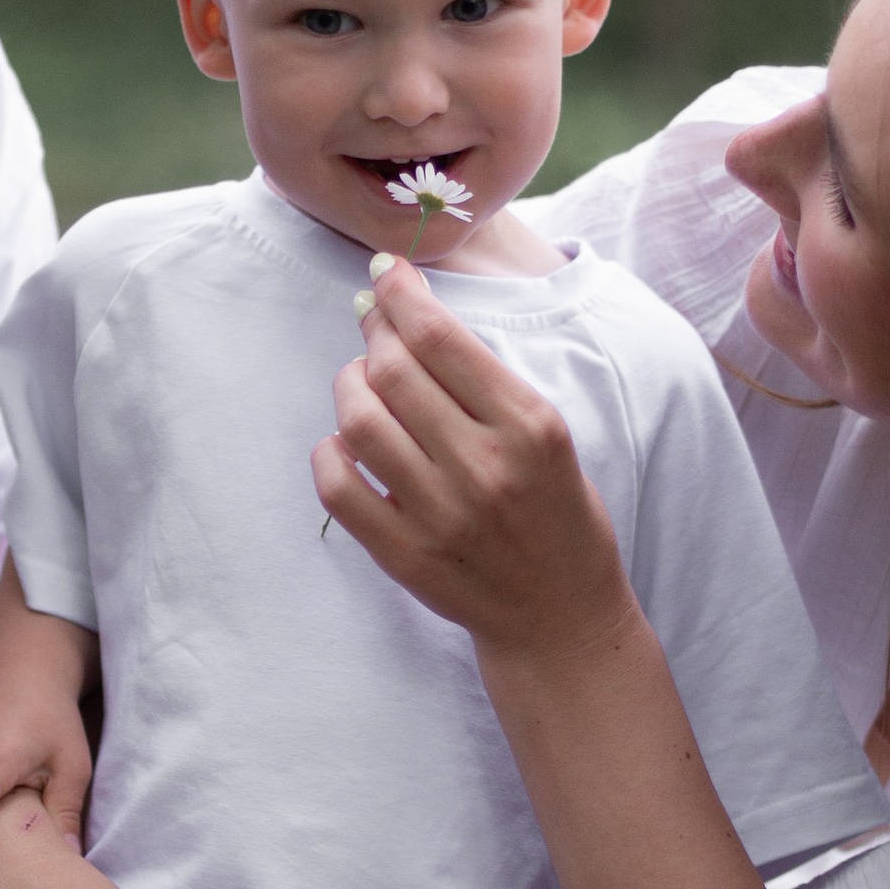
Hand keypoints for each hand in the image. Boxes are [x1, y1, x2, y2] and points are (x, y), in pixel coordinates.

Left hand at [312, 258, 641, 659]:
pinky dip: (329, 452)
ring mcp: (439, 515)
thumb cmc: (559, 515)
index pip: (442, 338)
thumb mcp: (550, 436)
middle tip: (370, 319)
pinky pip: (338, 487)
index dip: (400, 293)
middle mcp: (483, 468)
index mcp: (530, 427)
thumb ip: (487, 386)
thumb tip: (410, 320)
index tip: (384, 273)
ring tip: (361, 380)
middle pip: (394, 370)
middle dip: (373, 330)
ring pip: (359, 421)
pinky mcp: (403, 555)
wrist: (560, 615)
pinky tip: (346, 443)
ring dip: (349, 385)